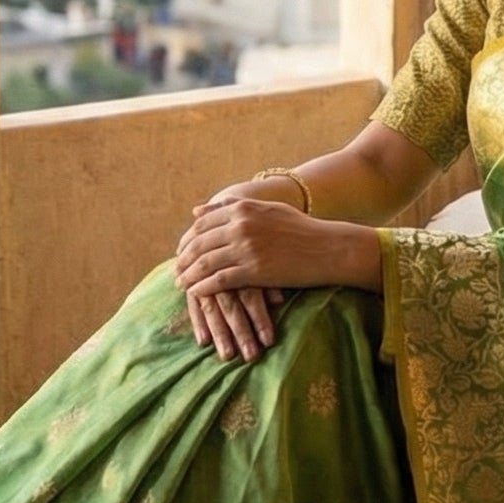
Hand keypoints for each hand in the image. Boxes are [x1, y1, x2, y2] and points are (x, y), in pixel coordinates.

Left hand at [175, 198, 380, 361]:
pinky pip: (219, 281)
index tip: (181, 250)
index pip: (202, 223)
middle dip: (183, 258)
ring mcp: (246, 248)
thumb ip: (231, 207)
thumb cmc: (301, 229)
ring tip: (181, 284)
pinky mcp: (254, 271)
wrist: (328, 248)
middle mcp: (241, 225)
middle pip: (199, 243)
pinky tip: (196, 294)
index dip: (187, 239)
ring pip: (204, 263)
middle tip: (175, 271)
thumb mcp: (266, 209)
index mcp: (242, 209)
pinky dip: (203, 288)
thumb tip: (197, 210)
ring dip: (188, 275)